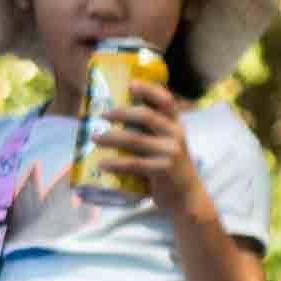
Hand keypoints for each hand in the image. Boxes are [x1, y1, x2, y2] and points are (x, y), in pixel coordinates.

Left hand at [92, 69, 196, 204]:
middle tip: (102, 114)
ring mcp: (171, 152)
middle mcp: (176, 135)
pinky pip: (134, 163)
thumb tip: (114, 116)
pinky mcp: (163, 170)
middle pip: (146, 115)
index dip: (149, 89)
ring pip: (135, 139)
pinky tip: (102, 163)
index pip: (166, 100)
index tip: (131, 83)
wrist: (186, 197)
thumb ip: (151, 131)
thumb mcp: (166, 144)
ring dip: (110, 137)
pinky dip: (115, 163)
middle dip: (120, 112)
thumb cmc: (169, 167)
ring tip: (93, 138)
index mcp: (176, 125)